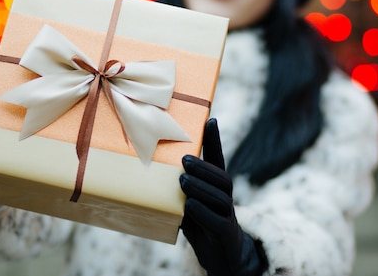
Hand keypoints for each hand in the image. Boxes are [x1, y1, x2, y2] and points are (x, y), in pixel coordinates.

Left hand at [180, 118, 267, 275]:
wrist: (222, 257)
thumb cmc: (201, 225)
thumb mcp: (188, 204)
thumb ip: (176, 191)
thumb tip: (148, 172)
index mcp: (216, 188)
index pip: (218, 161)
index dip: (215, 141)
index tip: (210, 120)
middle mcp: (226, 199)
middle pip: (222, 178)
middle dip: (203, 167)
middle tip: (184, 159)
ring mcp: (228, 216)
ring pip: (221, 197)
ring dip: (201, 186)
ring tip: (182, 180)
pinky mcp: (226, 234)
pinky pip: (218, 221)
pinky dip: (203, 212)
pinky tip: (189, 205)